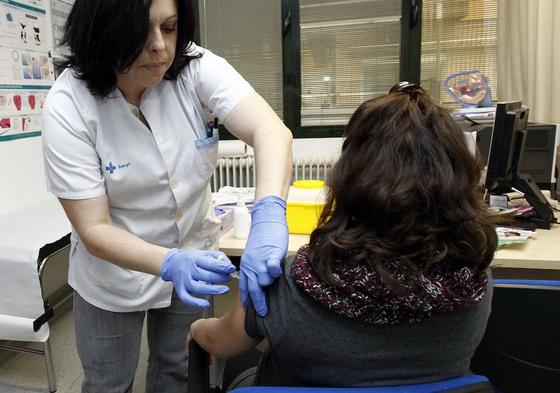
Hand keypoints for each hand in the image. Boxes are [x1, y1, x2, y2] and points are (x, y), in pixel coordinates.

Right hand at [161, 249, 235, 307]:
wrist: (171, 263)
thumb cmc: (192, 259)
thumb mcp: (204, 253)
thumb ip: (218, 257)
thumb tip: (229, 266)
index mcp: (195, 258)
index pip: (210, 263)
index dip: (223, 267)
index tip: (232, 269)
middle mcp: (188, 269)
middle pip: (206, 276)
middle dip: (220, 278)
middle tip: (229, 278)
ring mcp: (183, 280)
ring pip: (198, 288)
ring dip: (213, 290)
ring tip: (225, 290)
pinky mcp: (179, 289)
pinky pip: (186, 298)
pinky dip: (195, 303)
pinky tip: (206, 304)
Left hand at [240, 195, 287, 316]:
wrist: (266, 221)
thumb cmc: (262, 239)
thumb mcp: (255, 256)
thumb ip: (257, 269)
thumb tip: (262, 284)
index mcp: (246, 267)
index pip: (245, 287)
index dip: (247, 300)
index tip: (248, 311)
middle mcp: (251, 265)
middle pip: (254, 289)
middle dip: (258, 303)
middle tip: (263, 313)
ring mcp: (261, 260)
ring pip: (263, 280)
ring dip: (269, 286)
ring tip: (276, 293)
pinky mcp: (272, 254)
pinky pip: (272, 267)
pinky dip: (274, 273)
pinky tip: (277, 276)